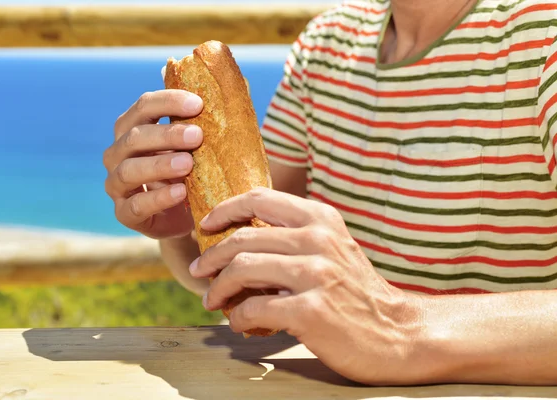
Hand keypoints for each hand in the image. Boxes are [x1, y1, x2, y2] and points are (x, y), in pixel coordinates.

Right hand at [103, 90, 202, 238]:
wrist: (194, 216)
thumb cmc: (195, 172)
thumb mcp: (199, 145)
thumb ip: (201, 118)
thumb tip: (219, 81)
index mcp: (134, 127)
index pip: (145, 106)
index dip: (169, 101)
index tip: (199, 104)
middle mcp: (118, 152)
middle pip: (135, 136)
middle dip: (166, 134)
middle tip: (197, 135)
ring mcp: (117, 184)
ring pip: (129, 170)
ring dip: (160, 164)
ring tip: (189, 164)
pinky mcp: (125, 213)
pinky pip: (136, 205)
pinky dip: (158, 198)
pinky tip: (181, 193)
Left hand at [189, 188, 422, 384]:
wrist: (397, 333)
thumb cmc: (356, 291)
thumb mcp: (332, 248)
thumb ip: (294, 236)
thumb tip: (238, 242)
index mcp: (320, 218)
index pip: (259, 197)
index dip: (224, 209)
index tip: (206, 225)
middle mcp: (318, 239)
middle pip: (243, 237)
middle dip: (211, 256)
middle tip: (201, 271)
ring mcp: (315, 274)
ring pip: (242, 269)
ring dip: (218, 287)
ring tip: (213, 299)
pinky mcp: (311, 310)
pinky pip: (254, 308)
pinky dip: (238, 317)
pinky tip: (239, 322)